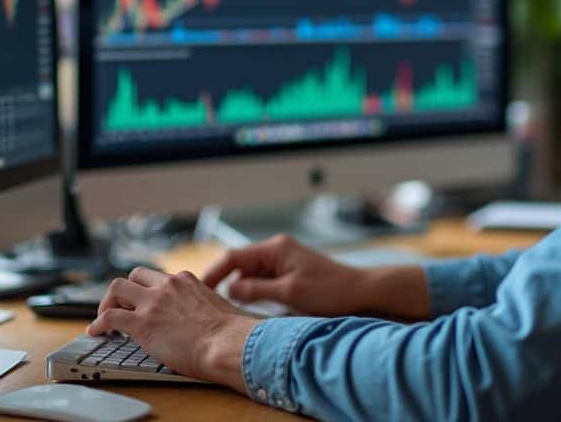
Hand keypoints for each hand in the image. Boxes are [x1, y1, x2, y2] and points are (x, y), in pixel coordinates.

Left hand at [86, 267, 258, 392]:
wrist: (227, 343)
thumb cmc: (231, 334)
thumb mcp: (220, 309)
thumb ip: (206, 309)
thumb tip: (208, 321)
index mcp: (187, 281)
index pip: (160, 278)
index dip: (149, 291)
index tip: (146, 303)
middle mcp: (168, 285)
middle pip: (135, 275)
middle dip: (125, 291)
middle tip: (122, 308)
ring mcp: (153, 302)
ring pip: (116, 288)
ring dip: (107, 302)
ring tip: (105, 318)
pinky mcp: (141, 323)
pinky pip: (108, 317)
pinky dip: (98, 323)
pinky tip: (96, 333)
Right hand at [201, 234, 374, 316]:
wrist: (361, 293)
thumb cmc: (331, 290)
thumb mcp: (290, 292)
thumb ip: (257, 290)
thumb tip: (230, 289)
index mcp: (275, 249)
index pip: (233, 257)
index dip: (213, 273)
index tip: (200, 290)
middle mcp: (277, 252)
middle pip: (238, 266)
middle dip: (223, 283)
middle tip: (207, 304)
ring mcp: (282, 264)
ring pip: (249, 277)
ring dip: (239, 291)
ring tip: (224, 310)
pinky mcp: (288, 276)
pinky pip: (262, 283)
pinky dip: (253, 295)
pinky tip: (248, 310)